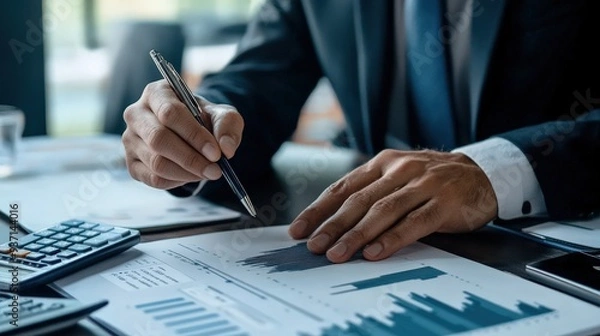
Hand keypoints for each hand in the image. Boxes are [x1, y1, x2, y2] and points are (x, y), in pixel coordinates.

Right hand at [122, 79, 243, 189]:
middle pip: (158, 139)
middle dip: (191, 158)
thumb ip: (227, 126)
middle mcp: (136, 114)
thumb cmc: (204, 120)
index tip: (216, 153)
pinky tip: (191, 175)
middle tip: (215, 170)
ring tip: (208, 172)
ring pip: (156, 162)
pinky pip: (152, 178)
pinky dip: (177, 181)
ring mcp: (129, 139)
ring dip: (187, 173)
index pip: (170, 113)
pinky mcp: (131, 162)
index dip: (194, 135)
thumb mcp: (222, 115)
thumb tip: (226, 148)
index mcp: (157, 93)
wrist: (191, 133)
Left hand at [288, 149, 497, 262]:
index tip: (299, 229)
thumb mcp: (397, 176)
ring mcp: (422, 185)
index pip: (343, 187)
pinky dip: (392, 239)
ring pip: (382, 211)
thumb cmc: (430, 180)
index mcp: (382, 164)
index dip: (319, 209)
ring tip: (338, 254)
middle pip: (359, 200)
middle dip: (332, 225)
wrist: (481, 173)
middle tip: (314, 246)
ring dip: (357, 235)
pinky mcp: (443, 203)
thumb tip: (334, 222)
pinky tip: (375, 253)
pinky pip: (413, 223)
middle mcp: (399, 171)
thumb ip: (371, 193)